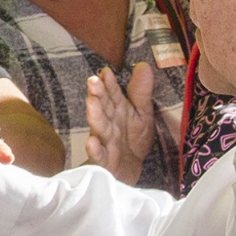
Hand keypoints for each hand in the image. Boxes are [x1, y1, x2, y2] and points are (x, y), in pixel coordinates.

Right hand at [85, 63, 155, 184]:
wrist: (129, 170)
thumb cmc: (133, 139)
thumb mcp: (142, 113)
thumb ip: (141, 92)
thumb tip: (143, 65)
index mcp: (118, 110)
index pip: (113, 94)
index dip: (110, 84)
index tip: (106, 72)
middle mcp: (109, 123)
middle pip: (104, 108)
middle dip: (98, 95)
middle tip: (93, 82)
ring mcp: (105, 141)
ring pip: (100, 127)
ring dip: (95, 116)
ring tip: (91, 103)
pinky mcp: (105, 160)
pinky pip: (99, 155)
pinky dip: (95, 149)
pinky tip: (91, 142)